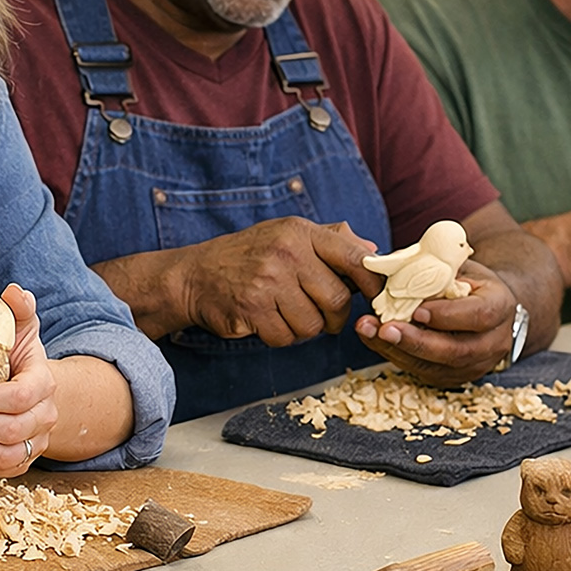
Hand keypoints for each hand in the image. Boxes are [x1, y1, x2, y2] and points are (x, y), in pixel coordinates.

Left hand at [0, 284, 58, 475]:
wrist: (36, 389)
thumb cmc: (20, 358)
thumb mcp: (21, 328)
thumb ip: (18, 308)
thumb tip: (13, 292)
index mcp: (44, 383)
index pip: (19, 397)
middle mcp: (46, 416)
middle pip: (9, 430)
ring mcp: (36, 442)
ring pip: (4, 455)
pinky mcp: (22, 460)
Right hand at [177, 218, 381, 346]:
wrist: (195, 274)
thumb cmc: (249, 255)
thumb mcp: (288, 234)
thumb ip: (331, 240)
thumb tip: (372, 252)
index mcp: (300, 232)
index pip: (353, 257)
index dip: (372, 281)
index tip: (374, 296)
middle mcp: (286, 253)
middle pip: (337, 299)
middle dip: (335, 316)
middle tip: (325, 316)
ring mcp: (267, 281)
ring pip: (313, 325)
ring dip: (305, 328)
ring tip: (287, 313)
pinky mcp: (251, 309)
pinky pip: (286, 337)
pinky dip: (280, 336)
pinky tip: (267, 320)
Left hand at [354, 262, 517, 387]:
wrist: (485, 306)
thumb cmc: (468, 280)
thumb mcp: (459, 266)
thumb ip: (435, 268)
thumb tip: (392, 267)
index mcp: (500, 306)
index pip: (479, 315)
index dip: (448, 315)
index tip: (418, 309)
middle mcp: (494, 341)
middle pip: (457, 350)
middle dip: (417, 341)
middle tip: (384, 328)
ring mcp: (476, 364)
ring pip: (438, 367)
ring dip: (399, 351)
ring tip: (369, 331)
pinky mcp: (455, 377)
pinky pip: (425, 372)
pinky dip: (397, 356)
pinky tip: (374, 339)